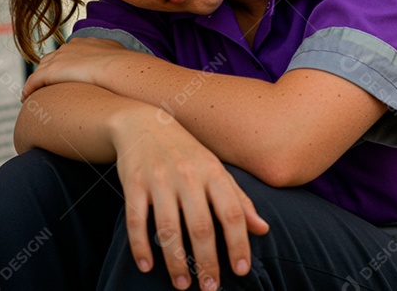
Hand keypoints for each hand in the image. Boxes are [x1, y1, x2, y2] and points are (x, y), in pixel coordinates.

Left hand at [21, 37, 127, 100]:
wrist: (118, 67)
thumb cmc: (125, 66)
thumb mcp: (121, 57)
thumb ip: (117, 58)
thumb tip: (126, 65)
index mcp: (84, 43)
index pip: (68, 53)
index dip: (65, 64)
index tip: (65, 75)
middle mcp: (69, 47)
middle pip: (51, 59)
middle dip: (48, 71)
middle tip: (45, 85)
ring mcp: (59, 59)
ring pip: (41, 70)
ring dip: (37, 81)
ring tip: (34, 94)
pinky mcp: (51, 72)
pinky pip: (34, 81)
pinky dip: (29, 89)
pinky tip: (26, 98)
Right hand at [114, 108, 269, 289]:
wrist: (143, 122)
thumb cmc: (187, 152)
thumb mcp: (216, 169)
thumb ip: (239, 200)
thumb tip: (263, 229)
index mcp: (213, 172)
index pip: (232, 212)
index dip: (238, 243)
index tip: (240, 270)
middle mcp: (188, 175)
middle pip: (200, 226)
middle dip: (207, 261)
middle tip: (210, 288)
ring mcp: (159, 179)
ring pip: (167, 228)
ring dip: (175, 261)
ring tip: (182, 284)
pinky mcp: (133, 184)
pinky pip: (136, 220)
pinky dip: (140, 246)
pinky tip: (146, 267)